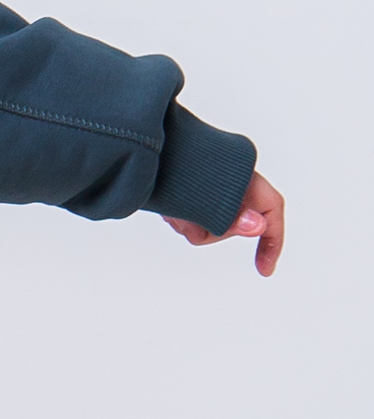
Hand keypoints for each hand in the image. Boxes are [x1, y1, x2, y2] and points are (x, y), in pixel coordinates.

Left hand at [164, 171, 283, 275]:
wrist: (145, 149)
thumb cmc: (177, 162)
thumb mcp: (207, 197)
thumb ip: (232, 216)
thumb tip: (258, 225)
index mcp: (246, 178)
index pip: (272, 211)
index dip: (273, 242)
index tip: (264, 269)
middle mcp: (232, 184)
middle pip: (232, 225)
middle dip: (211, 230)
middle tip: (190, 216)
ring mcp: (211, 190)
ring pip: (206, 226)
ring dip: (189, 222)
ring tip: (175, 205)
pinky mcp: (190, 195)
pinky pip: (190, 220)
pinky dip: (180, 218)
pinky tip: (169, 206)